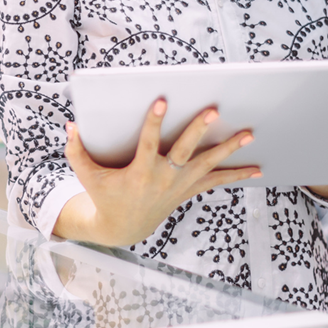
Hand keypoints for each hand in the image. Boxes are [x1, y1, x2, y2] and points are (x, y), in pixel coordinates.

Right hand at [55, 99, 261, 246]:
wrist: (124, 228)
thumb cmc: (104, 195)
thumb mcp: (86, 176)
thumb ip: (76, 151)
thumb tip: (70, 125)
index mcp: (140, 172)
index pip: (148, 143)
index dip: (154, 122)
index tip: (161, 100)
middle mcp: (164, 178)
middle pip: (185, 151)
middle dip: (199, 130)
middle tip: (214, 110)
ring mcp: (180, 185)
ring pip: (209, 165)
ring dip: (230, 150)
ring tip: (249, 133)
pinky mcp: (189, 189)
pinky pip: (216, 181)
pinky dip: (237, 174)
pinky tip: (258, 168)